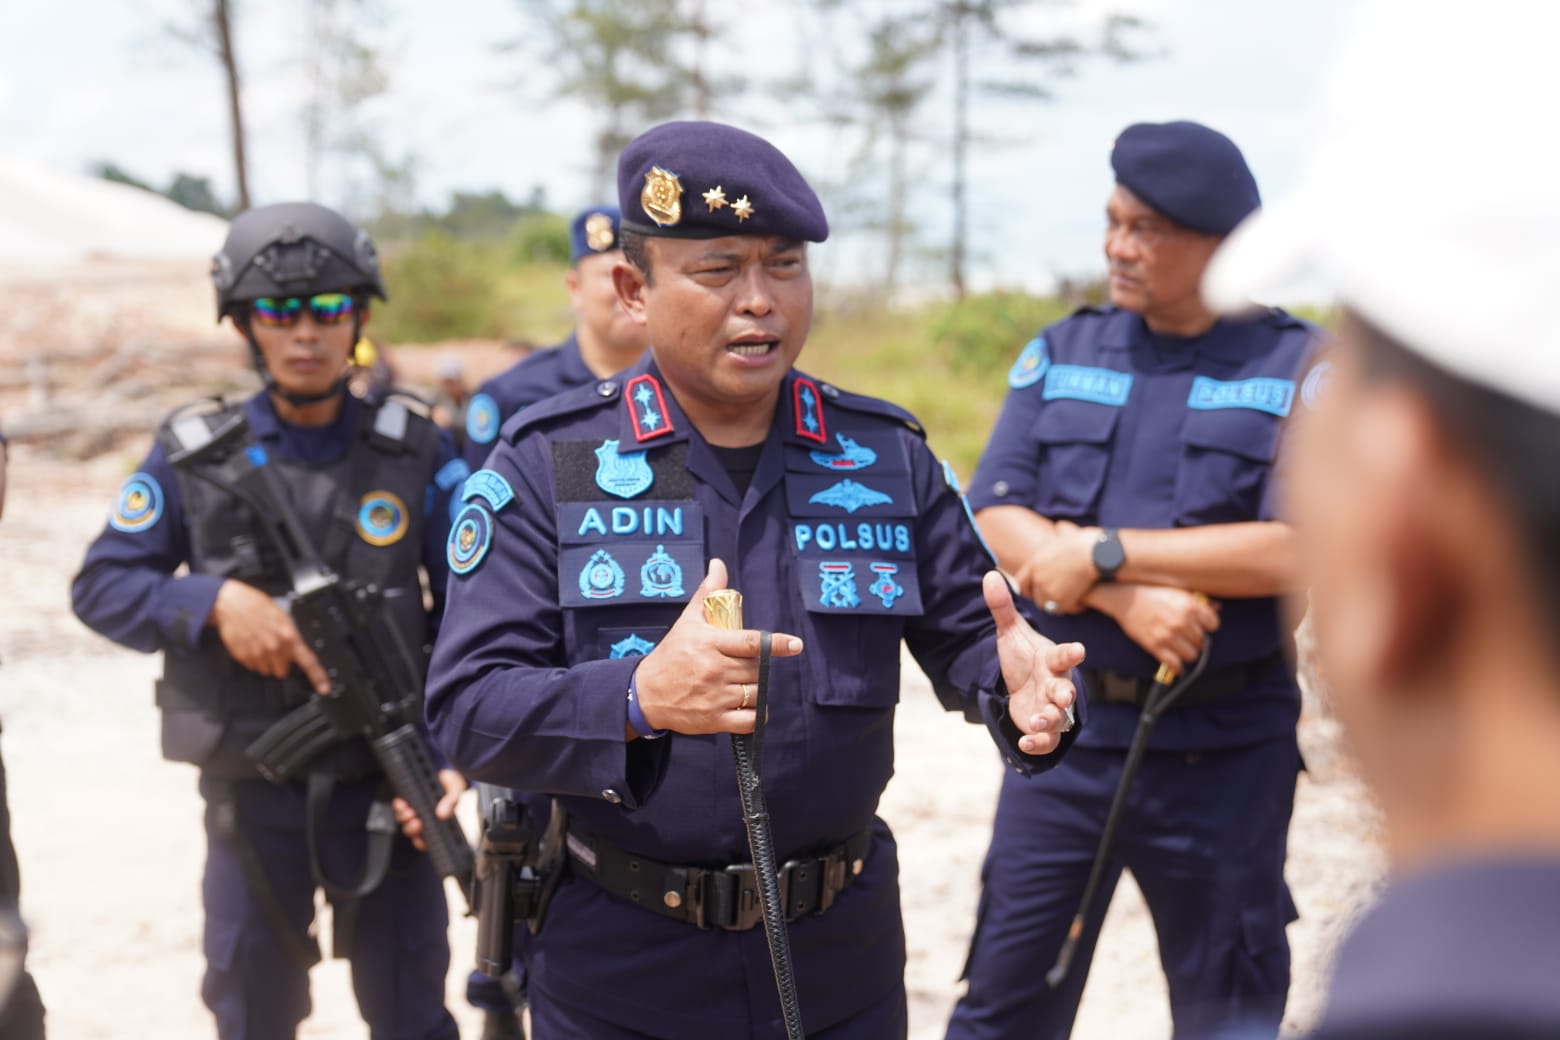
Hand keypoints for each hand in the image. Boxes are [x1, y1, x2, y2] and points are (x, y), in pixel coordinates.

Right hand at [209, 580, 329, 693]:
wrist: (231, 603)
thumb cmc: (256, 606)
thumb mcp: (282, 617)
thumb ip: (291, 636)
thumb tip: (297, 650)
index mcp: (289, 636)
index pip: (308, 661)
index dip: (318, 677)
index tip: (324, 689)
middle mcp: (275, 648)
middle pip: (283, 671)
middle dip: (280, 663)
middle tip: (274, 648)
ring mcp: (258, 653)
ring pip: (267, 671)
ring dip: (265, 662)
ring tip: (260, 643)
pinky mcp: (243, 656)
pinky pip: (253, 666)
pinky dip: (252, 659)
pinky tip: (251, 644)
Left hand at [392, 770, 467, 850]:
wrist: (443, 766)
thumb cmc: (451, 781)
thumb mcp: (455, 790)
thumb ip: (451, 802)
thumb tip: (442, 814)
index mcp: (438, 820)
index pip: (428, 838)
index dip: (422, 842)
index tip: (420, 840)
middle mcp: (426, 817)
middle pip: (413, 831)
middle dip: (411, 829)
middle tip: (416, 822)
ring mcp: (416, 808)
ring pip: (404, 821)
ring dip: (404, 818)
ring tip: (408, 811)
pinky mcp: (408, 799)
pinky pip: (399, 808)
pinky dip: (399, 807)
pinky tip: (402, 802)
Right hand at [632, 559, 803, 736]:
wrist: (646, 694)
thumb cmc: (672, 654)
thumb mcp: (688, 621)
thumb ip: (708, 593)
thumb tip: (719, 564)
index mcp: (709, 644)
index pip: (750, 643)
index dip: (775, 644)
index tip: (795, 645)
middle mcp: (714, 670)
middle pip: (757, 669)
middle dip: (758, 666)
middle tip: (742, 665)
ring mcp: (715, 697)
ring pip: (756, 693)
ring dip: (756, 690)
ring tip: (741, 684)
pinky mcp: (715, 720)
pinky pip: (750, 720)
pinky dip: (756, 715)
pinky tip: (749, 707)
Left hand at [985, 571, 1084, 755]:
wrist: (1021, 685)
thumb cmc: (1023, 657)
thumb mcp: (1010, 632)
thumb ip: (1002, 607)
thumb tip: (989, 575)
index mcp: (1051, 660)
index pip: (1063, 654)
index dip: (1070, 652)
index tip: (1078, 649)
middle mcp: (1056, 684)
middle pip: (1066, 690)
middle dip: (1065, 694)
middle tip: (1062, 696)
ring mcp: (1052, 708)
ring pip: (1059, 718)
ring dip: (1050, 720)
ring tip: (1038, 721)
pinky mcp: (1044, 728)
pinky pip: (1048, 740)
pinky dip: (1038, 743)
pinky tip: (1025, 743)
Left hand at [1015, 521, 1098, 614]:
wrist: (1097, 553)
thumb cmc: (1087, 541)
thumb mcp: (1065, 536)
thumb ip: (1058, 541)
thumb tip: (1061, 526)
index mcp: (1034, 563)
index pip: (1021, 582)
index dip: (1030, 588)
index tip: (1038, 590)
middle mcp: (1037, 578)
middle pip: (1036, 598)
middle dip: (1048, 598)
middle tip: (1061, 597)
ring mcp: (1048, 590)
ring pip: (1049, 606)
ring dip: (1060, 604)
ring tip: (1073, 599)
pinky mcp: (1061, 600)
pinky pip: (1064, 610)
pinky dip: (1073, 607)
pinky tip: (1081, 602)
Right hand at [1111, 585, 1219, 671]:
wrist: (1127, 599)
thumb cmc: (1153, 594)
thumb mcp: (1178, 592)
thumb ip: (1199, 601)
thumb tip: (1217, 607)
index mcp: (1190, 606)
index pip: (1213, 625)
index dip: (1207, 626)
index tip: (1200, 627)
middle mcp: (1182, 622)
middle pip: (1202, 642)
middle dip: (1195, 640)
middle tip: (1186, 637)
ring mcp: (1169, 635)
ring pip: (1192, 655)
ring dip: (1186, 653)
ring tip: (1180, 648)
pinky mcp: (1156, 646)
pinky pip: (1174, 665)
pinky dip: (1176, 667)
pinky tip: (1175, 663)